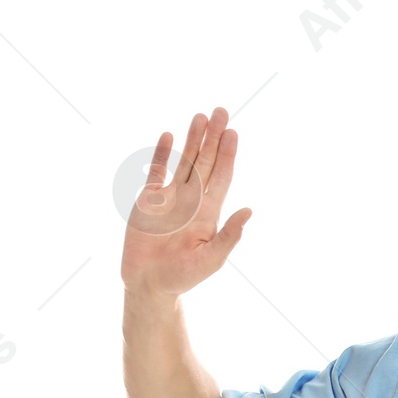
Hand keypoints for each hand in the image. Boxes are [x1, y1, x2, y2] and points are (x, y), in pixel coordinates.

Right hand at [121, 107, 251, 298]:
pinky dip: (162, 154)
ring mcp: (170, 198)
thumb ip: (229, 236)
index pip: (221, 177)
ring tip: (201, 116)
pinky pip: (157, 171)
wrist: (148, 285)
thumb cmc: (181, 278)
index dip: (227, 155)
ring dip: (193, 140)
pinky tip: (170, 136)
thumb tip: (249, 211)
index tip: (233, 134)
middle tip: (221, 112)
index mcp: (208, 213)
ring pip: (184, 162)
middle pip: (205, 162)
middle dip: (213, 138)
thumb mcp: (210, 260)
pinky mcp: (148, 200)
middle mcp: (191, 201)